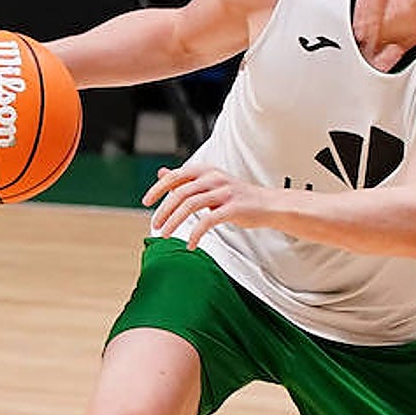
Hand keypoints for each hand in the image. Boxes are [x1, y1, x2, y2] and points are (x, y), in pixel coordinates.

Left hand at [143, 164, 273, 249]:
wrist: (269, 204)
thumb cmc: (237, 196)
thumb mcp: (210, 183)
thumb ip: (187, 179)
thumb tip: (162, 173)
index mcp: (207, 171)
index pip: (176, 176)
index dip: (158, 188)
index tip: (146, 202)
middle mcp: (215, 178)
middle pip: (181, 192)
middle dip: (164, 210)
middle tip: (155, 225)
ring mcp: (225, 192)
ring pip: (191, 205)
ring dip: (174, 221)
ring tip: (165, 234)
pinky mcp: (233, 208)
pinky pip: (208, 221)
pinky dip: (195, 233)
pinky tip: (190, 244)